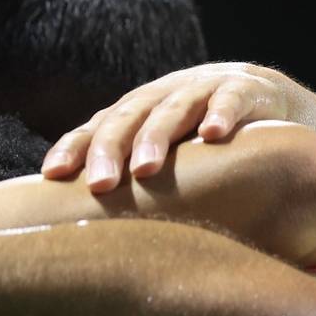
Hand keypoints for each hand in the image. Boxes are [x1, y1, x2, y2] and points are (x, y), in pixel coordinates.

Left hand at [42, 63, 298, 191]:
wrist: (262, 95)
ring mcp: (201, 89)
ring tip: (145, 168)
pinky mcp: (243, 89)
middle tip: (100, 185)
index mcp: (135, 112)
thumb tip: (86, 226)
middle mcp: (161, 96)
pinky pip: (230, 100)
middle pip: (128, 118)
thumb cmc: (199, 137)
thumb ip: (130, 178)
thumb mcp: (163, 153)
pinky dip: (221, 115)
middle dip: (110, 150)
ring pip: (173, 109)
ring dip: (156, 137)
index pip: (97, 128)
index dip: (74, 148)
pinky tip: (214, 135)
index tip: (52, 175)